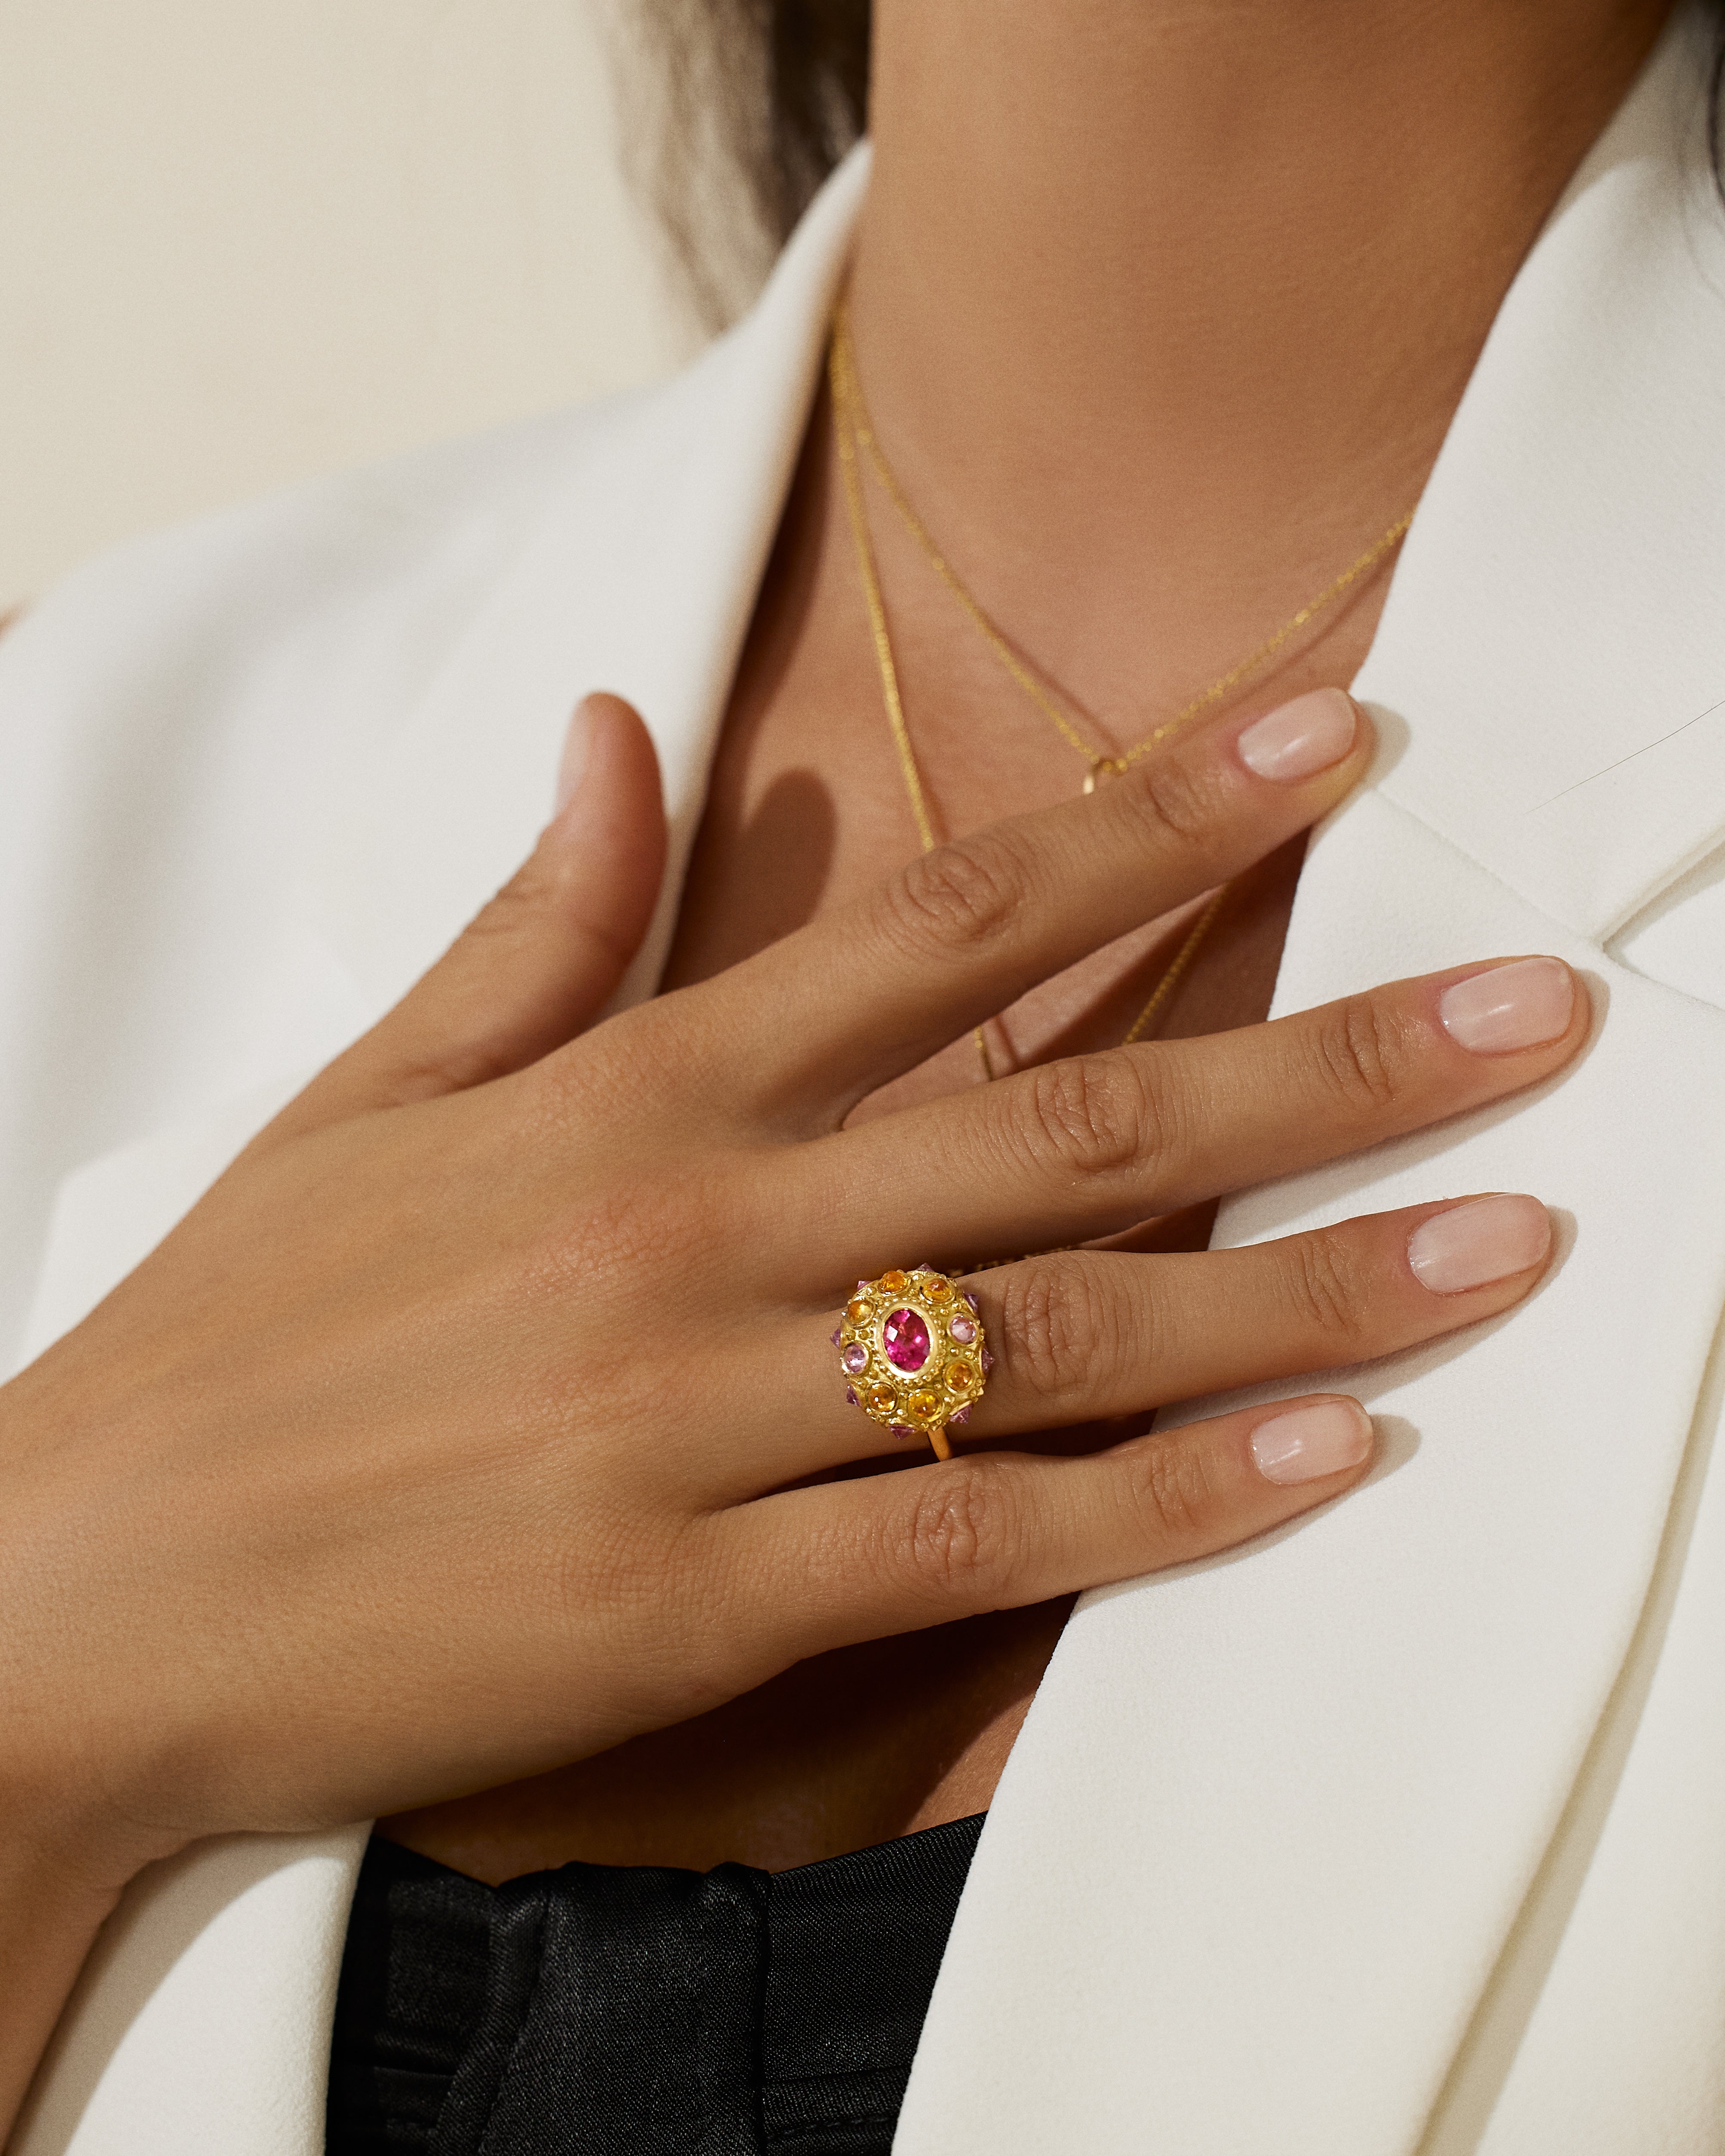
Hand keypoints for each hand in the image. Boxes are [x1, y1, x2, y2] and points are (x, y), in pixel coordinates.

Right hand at [0, 688, 1582, 1890]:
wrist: (80, 1588)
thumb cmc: (234, 1338)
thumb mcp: (368, 1099)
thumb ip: (538, 923)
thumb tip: (626, 740)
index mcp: (630, 1089)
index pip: (949, 919)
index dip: (1157, 823)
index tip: (1324, 742)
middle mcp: (698, 1231)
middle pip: (1072, 1119)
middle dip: (1324, 1061)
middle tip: (1530, 1018)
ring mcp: (706, 1419)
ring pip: (1068, 1334)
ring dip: (1307, 1291)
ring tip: (1502, 1242)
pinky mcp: (703, 1599)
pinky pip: (979, 1536)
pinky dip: (1162, 1508)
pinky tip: (1324, 1465)